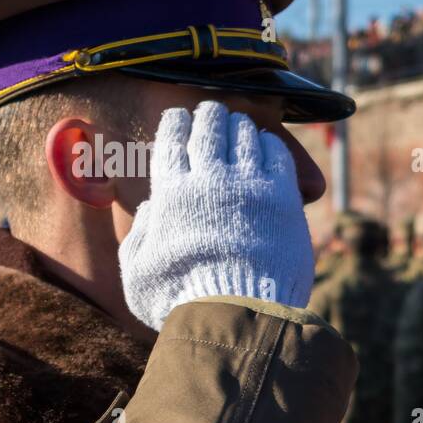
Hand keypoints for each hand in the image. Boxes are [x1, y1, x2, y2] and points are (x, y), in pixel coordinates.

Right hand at [119, 101, 314, 330]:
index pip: (171, 142)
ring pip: (244, 136)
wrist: (236, 313)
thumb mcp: (139, 272)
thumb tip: (149, 209)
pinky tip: (266, 144)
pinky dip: (269, 144)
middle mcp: (208, 181)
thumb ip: (140, 236)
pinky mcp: (283, 197)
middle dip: (209, 115)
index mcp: (170, 194)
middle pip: (209, 130)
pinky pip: (277, 155)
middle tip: (212, 109)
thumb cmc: (182, 300)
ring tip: (239, 123)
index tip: (179, 117)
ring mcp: (248, 186)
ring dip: (239, 125)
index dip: (175, 124)